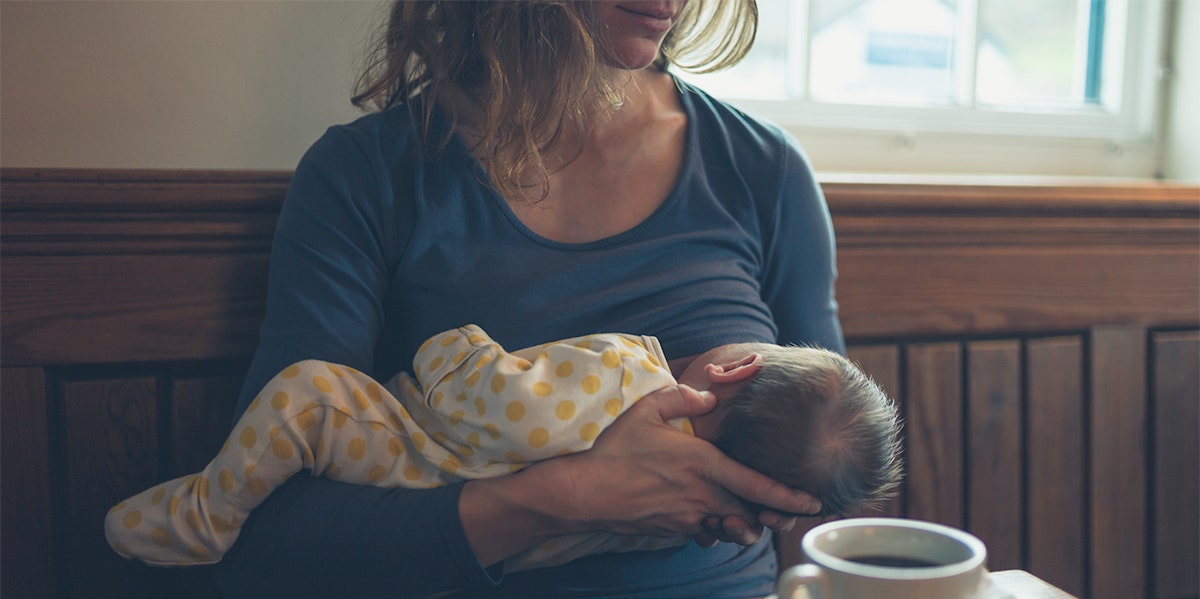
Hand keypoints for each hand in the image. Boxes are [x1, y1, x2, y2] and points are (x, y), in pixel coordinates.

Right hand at [556, 384, 820, 542]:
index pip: (757, 484)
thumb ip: (683, 398)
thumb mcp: (647, 409)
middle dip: (770, 516)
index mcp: (703, 464)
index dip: (788, 496)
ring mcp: (687, 517)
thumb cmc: (615, 449)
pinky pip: (703, 532)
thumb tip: (709, 396)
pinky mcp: (672, 530)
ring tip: (746, 518)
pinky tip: (706, 515)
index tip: (812, 501)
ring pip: (729, 527)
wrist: (583, 492)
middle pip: (750, 513)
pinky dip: (712, 526)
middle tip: (784, 514)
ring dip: (741, 523)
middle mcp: (702, 495)